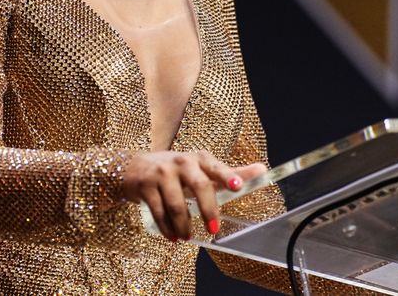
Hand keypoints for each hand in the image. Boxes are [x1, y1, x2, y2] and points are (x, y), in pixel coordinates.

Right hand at [122, 150, 266, 241]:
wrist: (135, 167)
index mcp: (198, 159)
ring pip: (177, 204)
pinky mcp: (145, 185)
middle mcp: (181, 162)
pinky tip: (172, 237)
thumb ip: (229, 172)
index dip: (227, 176)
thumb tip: (262, 170)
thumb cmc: (176, 170)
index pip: (216, 167)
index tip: (237, 187)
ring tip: (187, 237)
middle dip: (208, 210)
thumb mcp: (201, 168)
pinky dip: (166, 228)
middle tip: (214, 230)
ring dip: (183, 225)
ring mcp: (162, 173)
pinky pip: (158, 211)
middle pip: (199, 187)